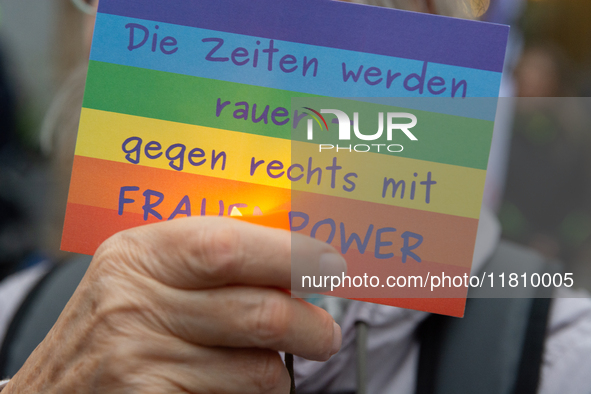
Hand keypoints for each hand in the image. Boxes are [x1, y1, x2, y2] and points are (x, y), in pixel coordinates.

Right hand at [5, 216, 345, 392]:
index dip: (290, 256)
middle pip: (260, 311)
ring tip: (271, 364)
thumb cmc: (111, 326)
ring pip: (259, 368)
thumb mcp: (141, 275)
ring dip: (279, 370)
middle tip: (325, 333)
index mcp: (138, 254)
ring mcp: (138, 360)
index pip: (230, 247)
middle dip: (312, 326)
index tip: (327, 265)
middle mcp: (134, 303)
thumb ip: (202, 259)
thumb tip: (290, 259)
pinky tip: (233, 385)